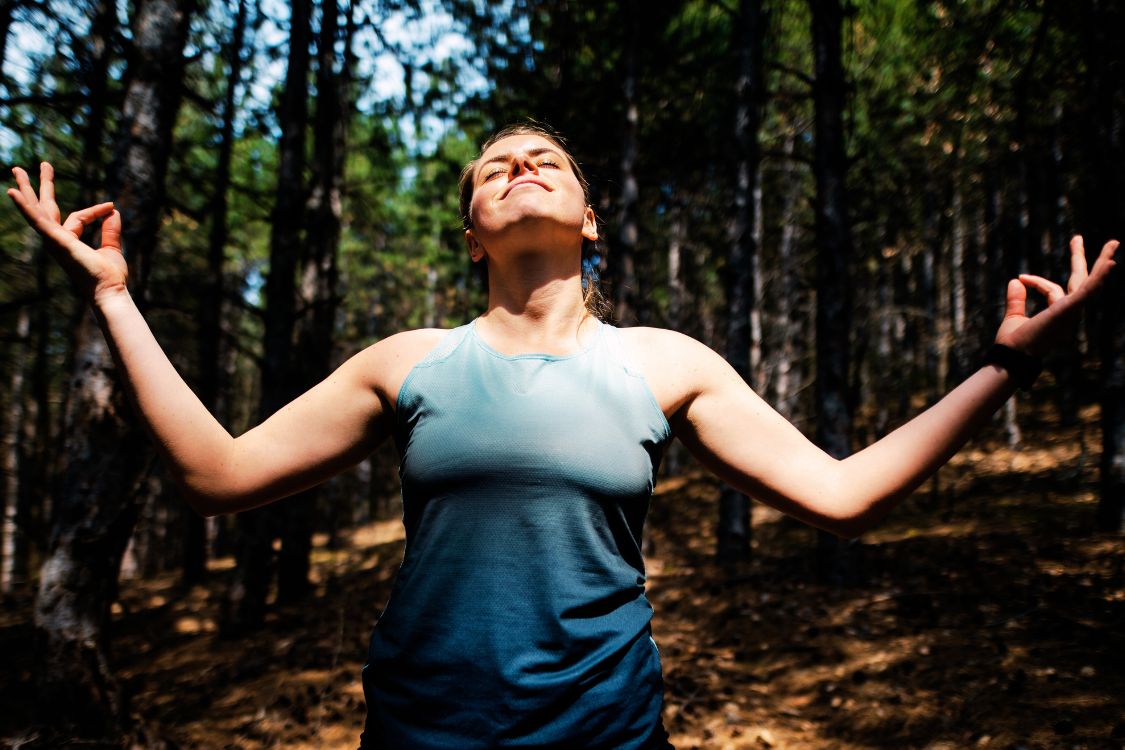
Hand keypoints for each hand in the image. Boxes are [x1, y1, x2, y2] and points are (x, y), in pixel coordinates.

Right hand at [7, 162, 125, 302]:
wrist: (108, 290)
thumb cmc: (109, 276)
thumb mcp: (111, 248)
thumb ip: (110, 229)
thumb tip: (113, 210)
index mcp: (69, 241)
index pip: (79, 216)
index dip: (97, 210)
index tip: (111, 206)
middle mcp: (57, 239)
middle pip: (46, 207)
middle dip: (43, 186)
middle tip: (42, 165)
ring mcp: (53, 239)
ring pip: (37, 209)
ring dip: (27, 189)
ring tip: (18, 170)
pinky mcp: (54, 240)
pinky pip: (37, 220)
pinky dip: (25, 206)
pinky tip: (13, 192)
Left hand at [994, 235, 1117, 356]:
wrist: (1012, 356)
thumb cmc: (1013, 343)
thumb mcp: (1014, 317)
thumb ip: (1017, 299)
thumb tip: (1015, 279)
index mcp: (1059, 315)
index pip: (1053, 290)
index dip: (1037, 281)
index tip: (1021, 276)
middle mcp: (1070, 314)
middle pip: (1080, 282)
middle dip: (1081, 259)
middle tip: (1079, 237)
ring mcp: (1073, 312)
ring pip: (1090, 284)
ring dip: (1102, 263)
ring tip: (1113, 243)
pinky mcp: (1070, 309)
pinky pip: (1088, 290)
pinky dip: (1098, 277)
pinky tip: (1110, 263)